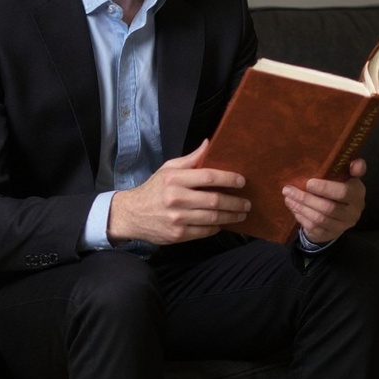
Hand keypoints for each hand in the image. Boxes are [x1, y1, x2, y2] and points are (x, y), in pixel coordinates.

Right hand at [107, 141, 249, 245]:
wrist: (131, 214)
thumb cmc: (153, 190)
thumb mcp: (167, 170)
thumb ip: (190, 159)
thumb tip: (209, 143)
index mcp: (174, 179)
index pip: (207, 177)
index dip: (228, 178)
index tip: (242, 181)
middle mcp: (175, 199)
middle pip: (214, 200)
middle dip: (235, 202)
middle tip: (247, 202)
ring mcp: (177, 219)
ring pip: (212, 218)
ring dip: (231, 216)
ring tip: (241, 213)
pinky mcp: (178, 235)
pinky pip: (204, 231)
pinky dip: (217, 227)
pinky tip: (223, 223)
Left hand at [283, 158, 367, 245]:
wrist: (338, 216)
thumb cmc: (339, 190)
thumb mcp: (347, 178)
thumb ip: (351, 168)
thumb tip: (357, 162)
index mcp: (357, 194)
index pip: (344, 192)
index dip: (326, 188)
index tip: (309, 182)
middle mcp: (353, 212)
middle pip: (328, 207)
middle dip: (306, 198)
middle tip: (288, 189)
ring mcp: (341, 226)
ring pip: (319, 218)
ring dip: (300, 207)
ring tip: (288, 197)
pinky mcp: (329, 234)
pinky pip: (313, 226)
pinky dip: (301, 216)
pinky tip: (293, 207)